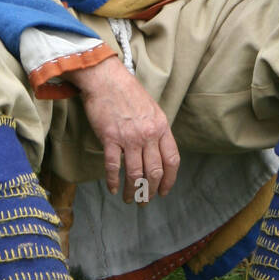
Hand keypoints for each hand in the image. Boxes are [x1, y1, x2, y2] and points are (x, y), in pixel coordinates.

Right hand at [65, 57, 179, 202]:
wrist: (106, 79)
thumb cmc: (127, 91)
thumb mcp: (151, 109)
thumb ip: (156, 130)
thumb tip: (157, 151)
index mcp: (161, 127)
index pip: (172, 160)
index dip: (169, 180)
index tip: (164, 191)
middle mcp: (148, 135)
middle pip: (155, 171)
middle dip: (152, 190)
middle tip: (146, 200)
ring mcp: (129, 138)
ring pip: (135, 174)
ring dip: (134, 191)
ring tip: (130, 199)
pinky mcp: (110, 138)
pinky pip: (113, 167)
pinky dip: (113, 181)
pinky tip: (113, 188)